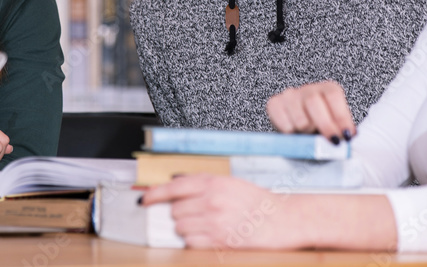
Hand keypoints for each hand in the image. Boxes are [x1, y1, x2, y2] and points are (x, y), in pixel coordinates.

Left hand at [141, 175, 306, 249]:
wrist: (281, 220)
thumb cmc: (257, 202)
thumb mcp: (230, 183)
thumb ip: (203, 185)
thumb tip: (175, 190)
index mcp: (213, 183)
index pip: (173, 186)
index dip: (154, 194)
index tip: (144, 199)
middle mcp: (211, 201)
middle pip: (175, 210)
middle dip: (179, 214)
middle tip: (193, 215)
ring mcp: (214, 222)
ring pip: (180, 227)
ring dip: (186, 228)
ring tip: (204, 225)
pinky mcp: (219, 241)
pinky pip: (191, 242)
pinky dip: (194, 241)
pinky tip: (208, 236)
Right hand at [266, 81, 355, 140]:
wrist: (300, 134)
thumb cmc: (321, 130)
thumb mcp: (336, 128)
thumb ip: (342, 130)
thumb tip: (347, 137)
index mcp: (327, 89)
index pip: (333, 95)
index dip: (340, 116)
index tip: (346, 135)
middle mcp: (308, 89)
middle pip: (313, 102)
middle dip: (325, 126)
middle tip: (332, 141)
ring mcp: (290, 96)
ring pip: (299, 118)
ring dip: (306, 131)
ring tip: (310, 135)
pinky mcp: (274, 104)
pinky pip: (284, 124)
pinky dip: (292, 133)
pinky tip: (296, 133)